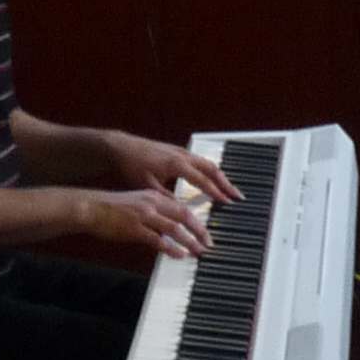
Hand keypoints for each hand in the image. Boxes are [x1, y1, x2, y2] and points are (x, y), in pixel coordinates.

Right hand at [81, 188, 212, 258]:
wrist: (91, 206)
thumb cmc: (111, 207)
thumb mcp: (137, 203)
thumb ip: (153, 212)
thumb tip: (167, 227)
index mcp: (153, 196)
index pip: (181, 206)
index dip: (195, 219)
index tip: (204, 230)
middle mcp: (152, 203)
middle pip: (183, 215)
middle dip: (199, 230)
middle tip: (209, 242)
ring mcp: (144, 216)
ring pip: (174, 228)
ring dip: (189, 241)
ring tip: (199, 251)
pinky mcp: (135, 229)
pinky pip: (158, 240)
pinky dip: (171, 248)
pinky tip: (180, 255)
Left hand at [102, 130, 238, 202]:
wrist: (121, 146)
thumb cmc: (132, 165)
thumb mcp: (148, 186)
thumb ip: (166, 198)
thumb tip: (181, 213)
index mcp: (177, 164)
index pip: (202, 180)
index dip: (216, 192)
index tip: (227, 202)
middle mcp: (182, 155)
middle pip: (211, 169)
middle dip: (226, 183)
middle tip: (237, 196)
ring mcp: (181, 151)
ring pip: (207, 163)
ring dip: (220, 176)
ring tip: (229, 189)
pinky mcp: (177, 151)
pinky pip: (200, 160)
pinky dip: (210, 170)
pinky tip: (211, 178)